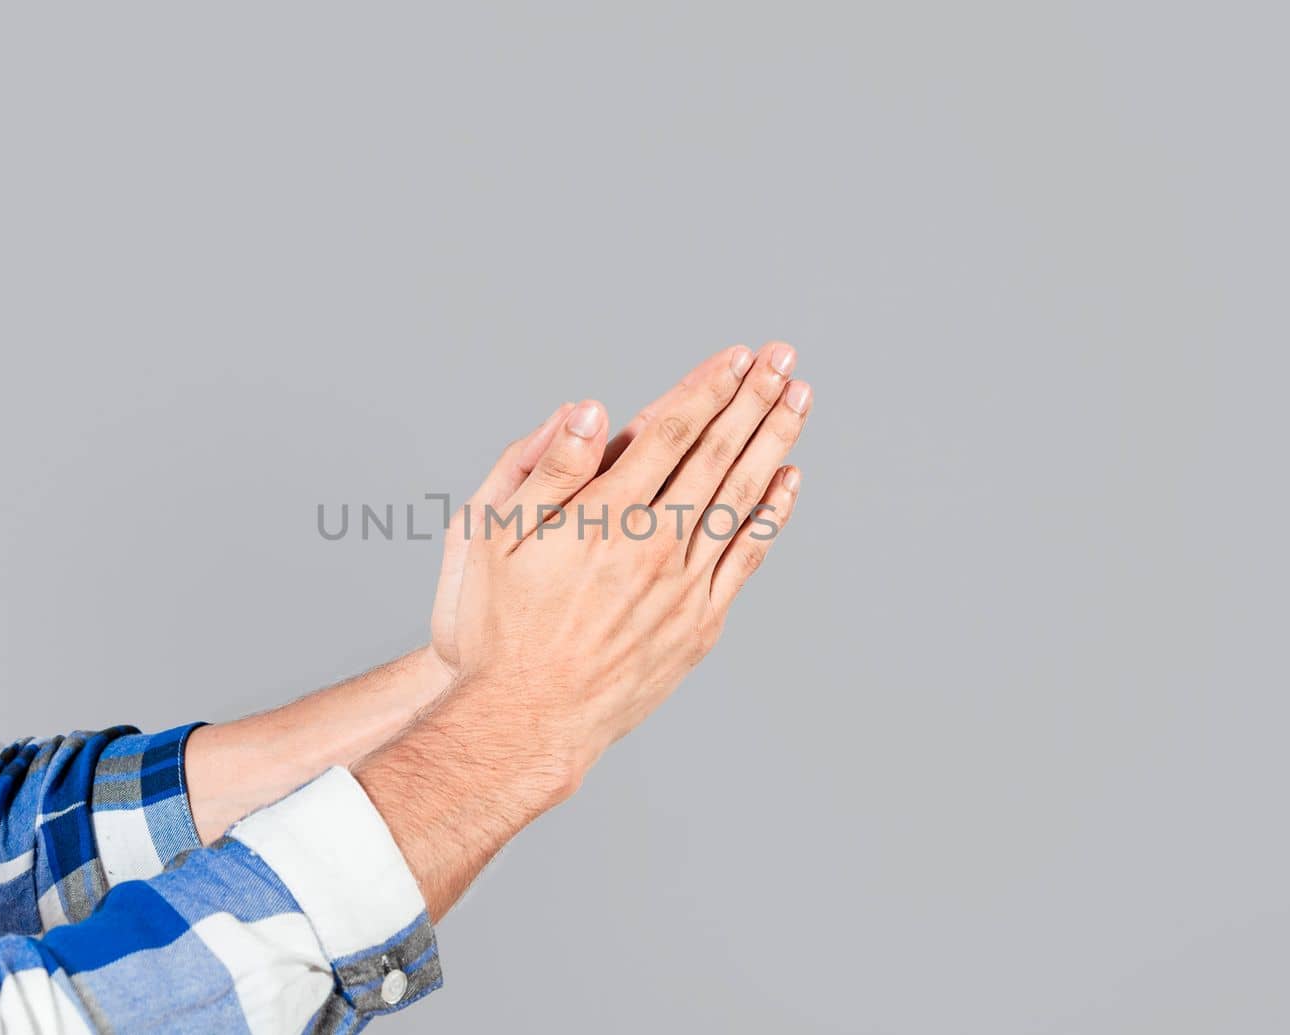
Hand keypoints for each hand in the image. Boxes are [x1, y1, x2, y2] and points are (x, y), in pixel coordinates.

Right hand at [447, 341, 811, 791]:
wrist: (525, 723)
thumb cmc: (495, 629)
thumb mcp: (490, 538)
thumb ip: (543, 469)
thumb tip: (591, 411)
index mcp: (604, 516)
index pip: (671, 432)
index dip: (707, 387)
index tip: (739, 356)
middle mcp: (653, 546)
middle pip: (717, 455)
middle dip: (754, 399)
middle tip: (783, 357)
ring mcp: (684, 588)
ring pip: (742, 498)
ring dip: (774, 442)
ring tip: (799, 399)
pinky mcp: (699, 625)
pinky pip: (747, 557)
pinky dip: (773, 514)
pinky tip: (789, 480)